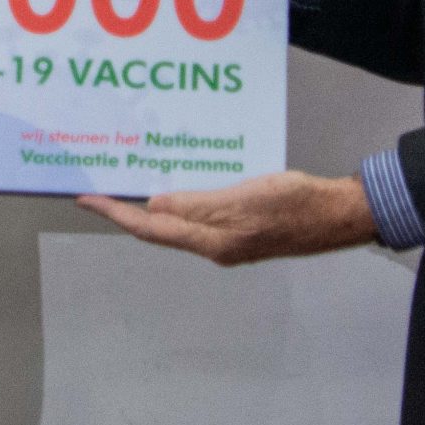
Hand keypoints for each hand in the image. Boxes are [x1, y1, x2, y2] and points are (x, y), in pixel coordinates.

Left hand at [76, 171, 377, 265]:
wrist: (337, 215)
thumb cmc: (294, 205)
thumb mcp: (242, 200)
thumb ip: (197, 205)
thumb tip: (153, 206)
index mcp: (211, 242)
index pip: (150, 228)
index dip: (116, 214)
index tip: (87, 200)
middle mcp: (214, 245)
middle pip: (159, 229)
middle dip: (128, 209)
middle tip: (103, 187)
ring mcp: (228, 238)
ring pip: (179, 221)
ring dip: (153, 203)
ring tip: (132, 180)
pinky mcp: (242, 227)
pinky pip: (200, 213)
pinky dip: (181, 198)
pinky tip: (180, 180)